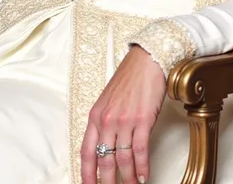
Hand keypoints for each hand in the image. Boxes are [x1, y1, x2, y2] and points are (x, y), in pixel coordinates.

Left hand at [80, 46, 165, 183]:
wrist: (146, 61)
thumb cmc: (129, 79)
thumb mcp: (108, 101)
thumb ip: (103, 123)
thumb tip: (105, 147)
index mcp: (95, 116)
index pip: (86, 152)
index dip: (86, 173)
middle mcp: (106, 120)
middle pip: (103, 160)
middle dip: (106, 182)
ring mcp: (124, 120)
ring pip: (122, 159)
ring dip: (127, 178)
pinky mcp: (142, 120)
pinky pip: (140, 150)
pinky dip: (142, 167)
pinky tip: (144, 176)